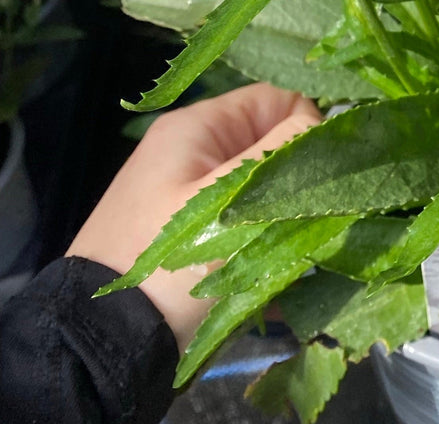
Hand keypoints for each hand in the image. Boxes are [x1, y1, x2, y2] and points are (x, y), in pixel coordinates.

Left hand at [67, 83, 320, 351]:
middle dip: (298, 175)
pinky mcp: (193, 231)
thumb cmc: (166, 264)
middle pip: (271, 141)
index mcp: (197, 127)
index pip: (277, 98)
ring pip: (263, 183)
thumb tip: (332, 123)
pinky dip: (265, 237)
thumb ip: (281, 152)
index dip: (308, 125)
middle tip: (313, 215)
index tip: (324, 170)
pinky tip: (277, 269)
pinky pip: (246, 216)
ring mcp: (190, 191)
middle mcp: (194, 149)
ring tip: (298, 248)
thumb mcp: (227, 201)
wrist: (102, 343)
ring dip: (285, 211)